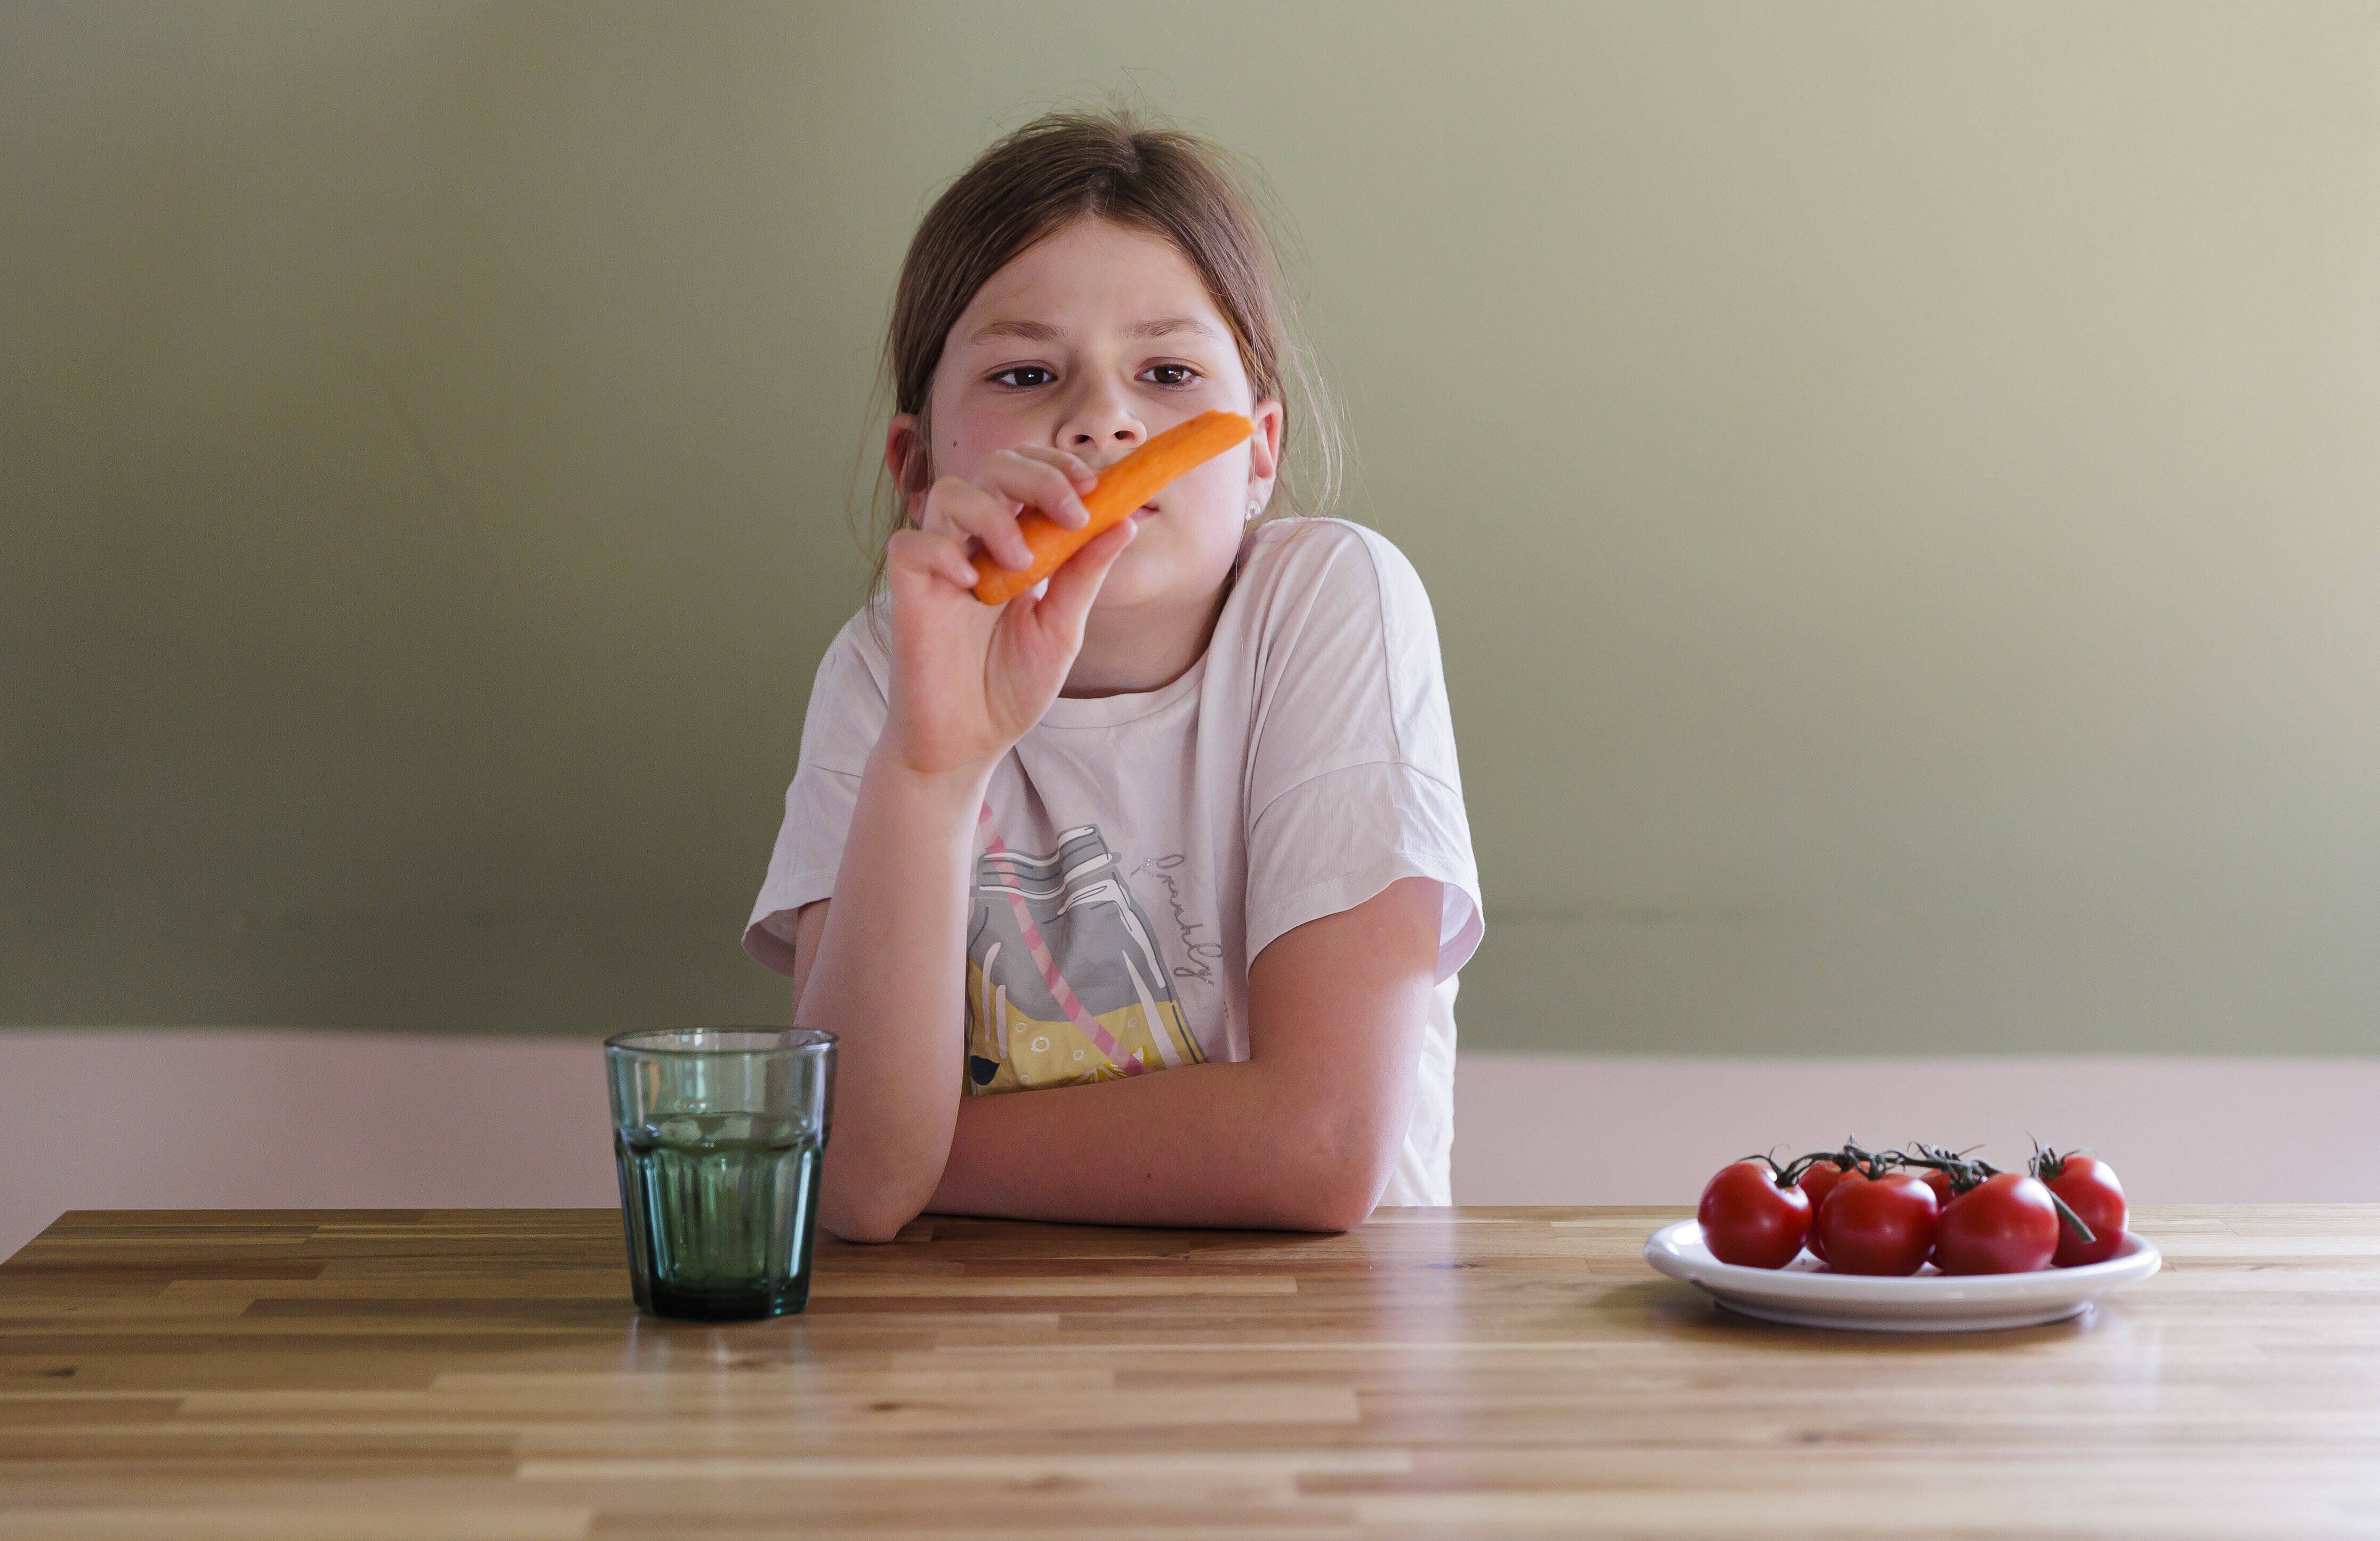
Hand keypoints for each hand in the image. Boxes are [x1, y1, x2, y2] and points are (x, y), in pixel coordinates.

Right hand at [879, 445, 1136, 778]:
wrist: (970, 741)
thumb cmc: (1010, 686)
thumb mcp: (1062, 628)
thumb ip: (1085, 574)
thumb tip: (1125, 522)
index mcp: (1013, 544)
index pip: (1028, 476)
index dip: (1058, 469)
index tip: (1094, 487)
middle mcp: (974, 544)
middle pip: (993, 469)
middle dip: (1038, 477)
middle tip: (1072, 513)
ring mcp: (938, 564)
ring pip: (950, 495)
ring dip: (994, 514)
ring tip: (1023, 562)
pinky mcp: (906, 591)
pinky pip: (910, 545)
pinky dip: (942, 552)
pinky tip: (971, 583)